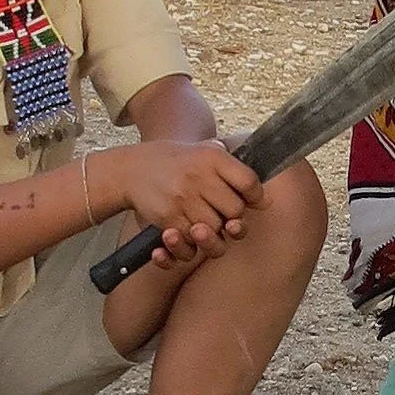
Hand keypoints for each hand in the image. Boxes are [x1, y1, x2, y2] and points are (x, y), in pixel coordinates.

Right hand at [101, 140, 261, 265]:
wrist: (131, 169)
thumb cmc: (175, 162)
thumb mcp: (203, 150)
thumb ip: (233, 168)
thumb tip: (264, 199)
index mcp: (212, 157)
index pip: (249, 181)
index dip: (256, 196)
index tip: (252, 200)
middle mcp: (199, 177)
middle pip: (235, 211)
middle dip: (233, 217)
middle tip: (223, 213)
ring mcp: (183, 199)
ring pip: (216, 230)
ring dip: (213, 232)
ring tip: (204, 222)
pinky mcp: (168, 218)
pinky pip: (192, 243)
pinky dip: (192, 243)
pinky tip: (188, 231)